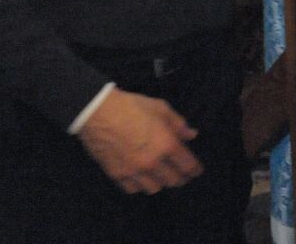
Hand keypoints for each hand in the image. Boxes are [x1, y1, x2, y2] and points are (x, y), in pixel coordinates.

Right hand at [77, 87, 202, 194]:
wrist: (98, 113)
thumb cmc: (132, 107)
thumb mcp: (161, 108)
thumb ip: (178, 124)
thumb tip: (192, 135)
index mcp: (166, 145)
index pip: (187, 165)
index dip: (195, 170)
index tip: (197, 171)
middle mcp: (152, 162)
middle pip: (173, 180)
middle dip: (181, 178)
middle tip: (182, 175)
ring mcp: (133, 171)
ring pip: (154, 188)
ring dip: (161, 182)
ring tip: (162, 176)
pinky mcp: (117, 175)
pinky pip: (133, 189)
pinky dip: (140, 185)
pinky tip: (141, 178)